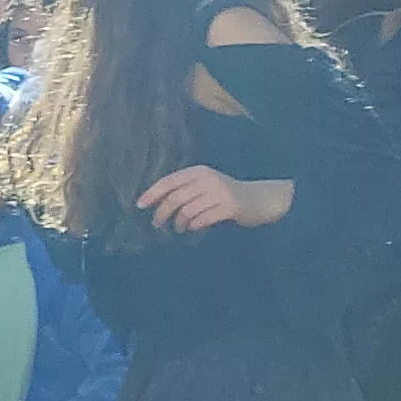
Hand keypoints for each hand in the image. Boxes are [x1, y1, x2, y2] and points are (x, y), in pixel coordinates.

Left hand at [134, 165, 291, 231]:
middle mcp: (208, 179)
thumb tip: (157, 204)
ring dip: (179, 223)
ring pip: (187, 210)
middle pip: (175, 198)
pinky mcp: (230, 206)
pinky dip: (194, 225)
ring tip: (180, 228)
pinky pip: (203, 219)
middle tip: (157, 224)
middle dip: (162, 213)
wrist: (261, 199)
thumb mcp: (205, 186)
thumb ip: (185, 190)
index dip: (152, 193)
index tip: (140, 205)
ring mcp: (220, 192)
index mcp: (199, 172)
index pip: (169, 181)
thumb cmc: (226, 195)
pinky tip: (194, 228)